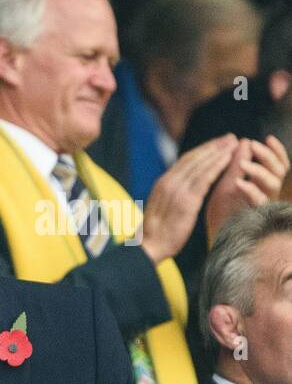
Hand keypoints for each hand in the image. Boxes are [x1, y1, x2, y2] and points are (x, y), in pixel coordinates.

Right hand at [139, 134, 235, 264]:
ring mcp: (177, 190)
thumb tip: (181, 192)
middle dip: (213, 146)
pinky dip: (218, 166)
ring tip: (234, 143)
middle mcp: (168, 182)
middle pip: (194, 158)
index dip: (203, 150)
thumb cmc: (156, 234)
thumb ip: (171, 196)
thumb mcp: (161, 209)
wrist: (148, 246)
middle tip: (230, 137)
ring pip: (201, 164)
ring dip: (219, 152)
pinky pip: (205, 178)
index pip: (185, 160)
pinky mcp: (187, 200)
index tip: (217, 144)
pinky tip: (229, 159)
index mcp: (162, 183)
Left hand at [205, 135, 290, 241]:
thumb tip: (244, 141)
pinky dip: (250, 190)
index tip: (266, 137)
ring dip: (259, 171)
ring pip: (273, 184)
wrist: (213, 237)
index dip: (276, 151)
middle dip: (268, 156)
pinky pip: (260, 202)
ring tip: (243, 165)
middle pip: (280, 171)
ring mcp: (264, 205)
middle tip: (253, 145)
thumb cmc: (221, 212)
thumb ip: (237, 164)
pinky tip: (239, 183)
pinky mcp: (255, 217)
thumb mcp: (228, 183)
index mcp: (263, 185)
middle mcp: (268, 194)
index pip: (279, 164)